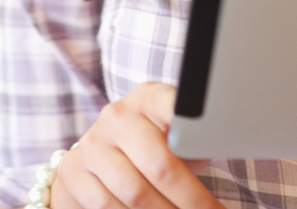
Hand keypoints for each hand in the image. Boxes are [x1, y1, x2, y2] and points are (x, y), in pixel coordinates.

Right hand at [49, 82, 222, 208]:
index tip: (213, 139)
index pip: (172, 106)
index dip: (192, 123)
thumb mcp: (173, 137)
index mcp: (147, 98)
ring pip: (136, 194)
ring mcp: (92, 146)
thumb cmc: (151, 149)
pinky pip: (109, 207)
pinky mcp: (73, 174)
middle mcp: (116, 117)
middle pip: (160, 165)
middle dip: (192, 199)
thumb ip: (193, 141)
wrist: (98, 161)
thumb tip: (222, 148)